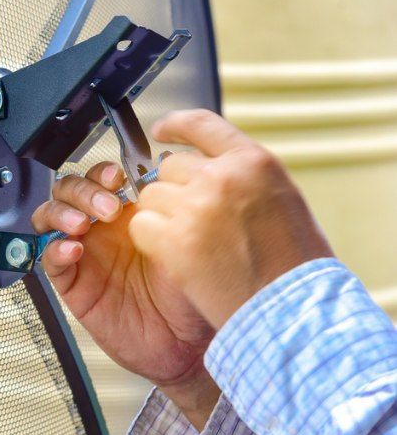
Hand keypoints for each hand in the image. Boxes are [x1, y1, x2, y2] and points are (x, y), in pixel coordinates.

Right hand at [31, 163, 218, 427]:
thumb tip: (165, 163)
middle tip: (107, 207)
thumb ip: (171, 207)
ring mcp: (85, 255)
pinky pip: (49, 259)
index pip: (100, 179)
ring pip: (51, 217)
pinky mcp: (73, 284)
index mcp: (128, 215)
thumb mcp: (187, 244)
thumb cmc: (191, 296)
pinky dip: (55, 249)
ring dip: (62, 212)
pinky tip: (73, 250)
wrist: (187, 345)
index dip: (102, 173)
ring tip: (82, 224)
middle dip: (83, 191)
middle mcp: (102, 231)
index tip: (118, 178)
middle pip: (70, 190)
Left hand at [130, 109, 333, 329]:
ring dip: (162, 217)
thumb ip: (244, 178)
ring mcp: (197, 207)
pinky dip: (150, 240)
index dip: (176, 124)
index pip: (203, 124)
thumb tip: (209, 168)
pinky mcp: (175, 240)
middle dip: (174, 190)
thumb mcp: (282, 200)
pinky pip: (140, 225)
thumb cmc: (293, 263)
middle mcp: (224, 177)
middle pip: (170, 166)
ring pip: (151, 196)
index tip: (161, 129)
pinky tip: (174, 256)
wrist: (293, 310)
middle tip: (191, 221)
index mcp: (255, 162)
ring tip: (190, 243)